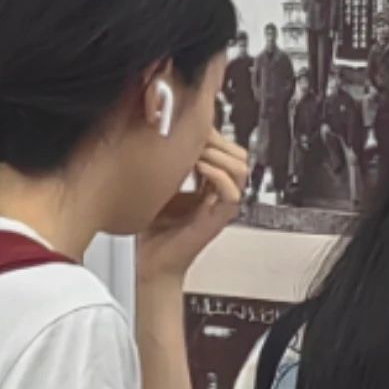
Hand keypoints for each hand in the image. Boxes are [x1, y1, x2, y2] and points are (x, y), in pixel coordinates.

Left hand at [137, 131, 248, 282]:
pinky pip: (231, 192)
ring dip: (217, 155)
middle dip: (216, 140)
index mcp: (207, 183)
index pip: (224, 148)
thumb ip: (165, 161)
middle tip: (194, 137)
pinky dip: (216, 175)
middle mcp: (218, 193)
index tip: (190, 125)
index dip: (211, 134)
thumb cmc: (150, 229)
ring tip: (196, 152)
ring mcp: (220, 206)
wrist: (149, 263)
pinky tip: (197, 168)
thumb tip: (159, 132)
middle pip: (237, 155)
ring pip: (239, 169)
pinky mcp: (218, 220)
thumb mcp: (156, 182)